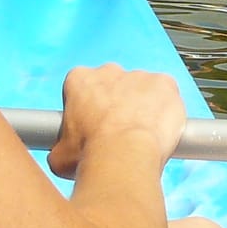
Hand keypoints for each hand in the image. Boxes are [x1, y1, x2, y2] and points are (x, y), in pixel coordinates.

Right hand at [48, 63, 185, 178]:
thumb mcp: (59, 155)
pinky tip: (160, 129)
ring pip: (142, 90)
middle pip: (115, 86)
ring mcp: (140, 75)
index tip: (93, 126)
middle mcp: (110, 71)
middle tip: (119, 132)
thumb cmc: (91, 155)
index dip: (89, 108)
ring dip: (142, 108)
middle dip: (117, 104)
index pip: (83, 88)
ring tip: (141, 135)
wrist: (124, 156)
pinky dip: (166, 109)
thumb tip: (62, 156)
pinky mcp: (165, 83)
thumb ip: (62, 147)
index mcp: (80, 79)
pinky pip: (167, 94)